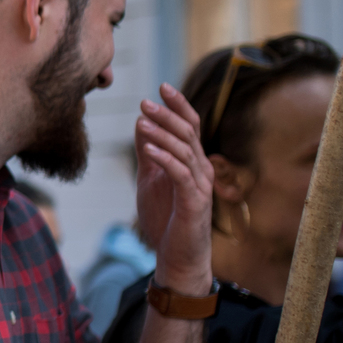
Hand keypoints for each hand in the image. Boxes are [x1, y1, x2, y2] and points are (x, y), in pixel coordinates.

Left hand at [135, 83, 214, 293]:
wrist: (176, 256)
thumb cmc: (165, 217)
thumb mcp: (150, 179)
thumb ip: (148, 153)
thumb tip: (140, 123)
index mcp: (193, 162)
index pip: (190, 126)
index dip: (178, 105)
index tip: (162, 87)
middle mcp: (201, 169)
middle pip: (188, 133)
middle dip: (167, 115)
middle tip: (145, 102)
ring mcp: (200, 185)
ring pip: (185, 151)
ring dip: (162, 135)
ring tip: (141, 122)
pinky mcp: (195, 202)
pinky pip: (180, 175)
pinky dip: (164, 159)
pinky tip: (147, 148)